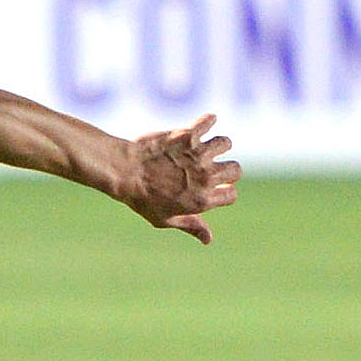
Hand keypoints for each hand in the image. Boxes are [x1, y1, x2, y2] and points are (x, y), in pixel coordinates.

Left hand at [115, 115, 238, 242]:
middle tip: (212, 168)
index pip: (231, 194)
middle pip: (235, 169)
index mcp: (202, 200)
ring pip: (225, 143)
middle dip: (228, 170)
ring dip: (218, 145)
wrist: (124, 172)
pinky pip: (208, 121)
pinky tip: (204, 123)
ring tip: (205, 148)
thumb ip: (191, 226)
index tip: (213, 189)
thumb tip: (209, 239)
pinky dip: (208, 120)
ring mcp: (198, 155)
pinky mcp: (188, 136)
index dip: (224, 192)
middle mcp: (206, 176)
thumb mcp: (165, 220)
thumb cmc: (142, 199)